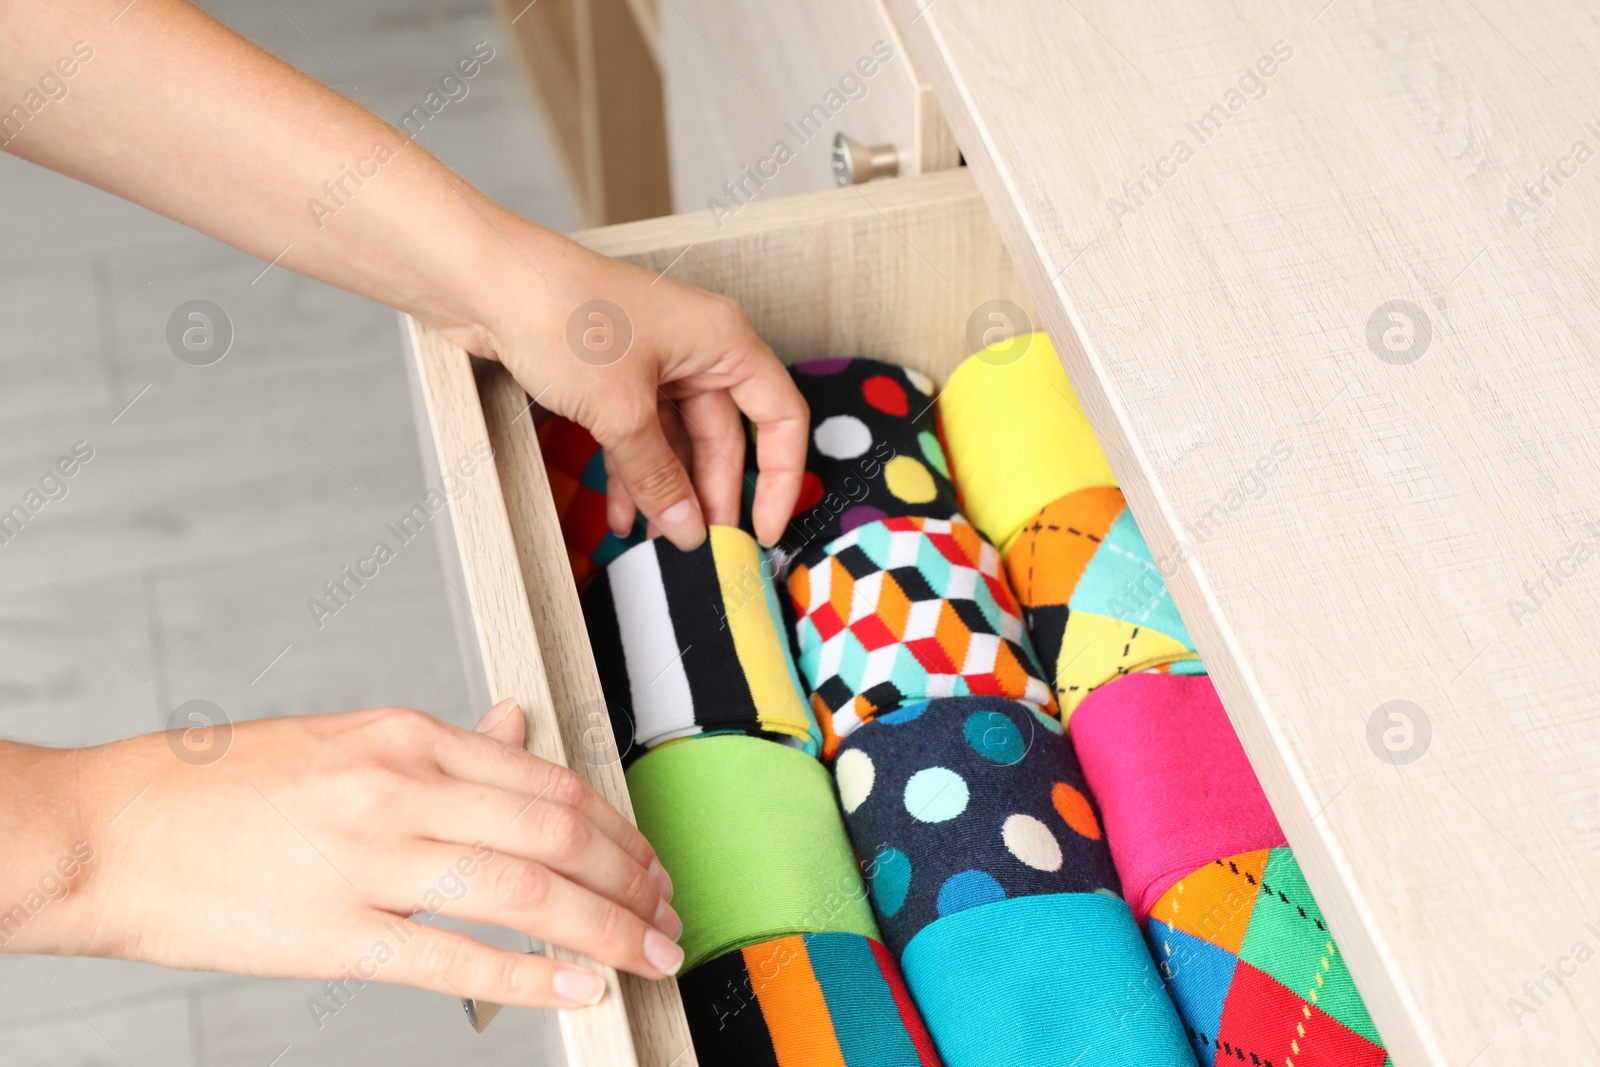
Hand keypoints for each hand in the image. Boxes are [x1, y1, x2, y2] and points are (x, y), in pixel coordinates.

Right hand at [10, 701, 681, 1008]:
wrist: (111, 833)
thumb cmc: (221, 789)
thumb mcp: (344, 738)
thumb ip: (444, 745)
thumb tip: (518, 727)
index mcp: (405, 734)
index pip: (547, 778)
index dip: (615, 824)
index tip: (646, 856)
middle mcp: (400, 786)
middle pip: (556, 830)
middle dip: (631, 876)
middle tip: (668, 910)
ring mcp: (371, 859)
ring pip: (526, 889)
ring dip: (607, 924)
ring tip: (650, 952)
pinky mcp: (339, 933)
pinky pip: (458, 956)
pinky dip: (535, 972)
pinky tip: (584, 985)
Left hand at [469, 240, 808, 551]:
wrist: (482, 279)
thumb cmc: (559, 312)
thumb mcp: (620, 411)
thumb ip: (659, 476)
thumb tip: (687, 527)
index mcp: (724, 341)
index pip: (781, 418)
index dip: (780, 479)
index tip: (761, 531)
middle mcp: (697, 349)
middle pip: (725, 437)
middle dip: (711, 495)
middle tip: (704, 549)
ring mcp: (655, 360)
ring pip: (677, 442)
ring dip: (668, 491)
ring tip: (658, 543)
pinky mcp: (615, 373)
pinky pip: (640, 434)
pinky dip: (633, 473)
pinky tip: (622, 515)